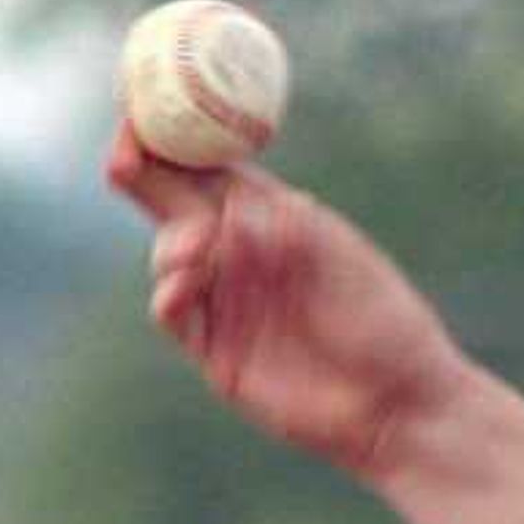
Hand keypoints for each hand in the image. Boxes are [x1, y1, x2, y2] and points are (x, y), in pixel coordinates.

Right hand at [104, 125, 467, 478]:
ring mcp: (224, 301)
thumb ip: (290, 231)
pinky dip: (168, 293)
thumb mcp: (346, 260)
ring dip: (171, 243)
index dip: (174, 139)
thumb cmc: (386, 324)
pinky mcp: (216, 352)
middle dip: (143, 173)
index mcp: (272, 217)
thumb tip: (230, 211)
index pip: (209, 166)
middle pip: (174, 202)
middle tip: (123, 157)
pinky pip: (174, 314)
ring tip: (196, 249)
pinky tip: (180, 285)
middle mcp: (240, 254)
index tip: (147, 119)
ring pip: (169, 256)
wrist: (399, 405)